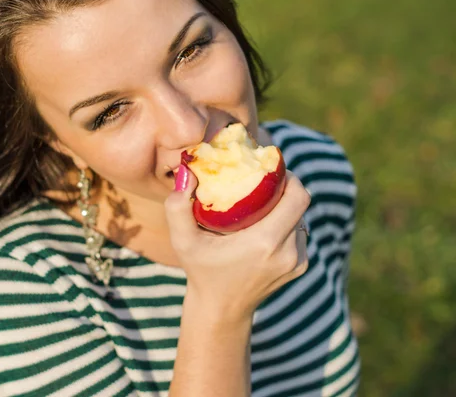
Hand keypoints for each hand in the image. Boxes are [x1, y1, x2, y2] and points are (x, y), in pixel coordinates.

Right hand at [165, 168, 309, 322]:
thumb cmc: (201, 272)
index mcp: (265, 242)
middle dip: (285, 187)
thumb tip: (186, 173)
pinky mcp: (299, 267)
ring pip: (300, 218)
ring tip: (262, 200)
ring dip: (285, 206)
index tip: (269, 169)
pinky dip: (286, 223)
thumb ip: (178, 208)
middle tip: (262, 179)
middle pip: (300, 204)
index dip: (289, 177)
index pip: (298, 197)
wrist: (221, 310)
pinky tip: (265, 223)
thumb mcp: (183, 241)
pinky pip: (299, 233)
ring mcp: (297, 261)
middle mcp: (288, 252)